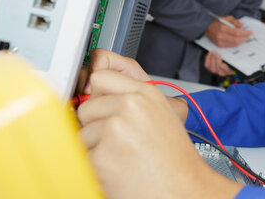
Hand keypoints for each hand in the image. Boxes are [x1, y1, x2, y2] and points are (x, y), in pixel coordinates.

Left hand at [77, 55, 241, 198]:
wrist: (183, 188)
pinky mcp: (102, 155)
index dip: (99, 94)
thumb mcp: (162, 114)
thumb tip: (96, 79)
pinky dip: (94, 168)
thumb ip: (132, 94)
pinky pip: (81, 156)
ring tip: (122, 157)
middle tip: (120, 141)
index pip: (101, 76)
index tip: (99, 104)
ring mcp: (116, 129)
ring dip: (95, 148)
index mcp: (146, 93)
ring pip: (81, 134)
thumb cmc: (173, 158)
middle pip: (87, 107)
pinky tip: (117, 170)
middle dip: (96, 125)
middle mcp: (132, 106)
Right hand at [204, 16, 251, 46]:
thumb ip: (235, 21)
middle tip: (249, 35)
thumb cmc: (217, 22)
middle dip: (245, 38)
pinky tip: (239, 40)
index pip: (236, 32)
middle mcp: (221, 35)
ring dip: (241, 41)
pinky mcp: (219, 45)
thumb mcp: (226, 18)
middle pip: (236, 39)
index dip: (245, 33)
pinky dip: (236, 43)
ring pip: (234, 44)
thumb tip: (242, 25)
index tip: (250, 32)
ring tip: (245, 37)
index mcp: (223, 28)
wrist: (207, 27)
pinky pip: (230, 46)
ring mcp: (219, 41)